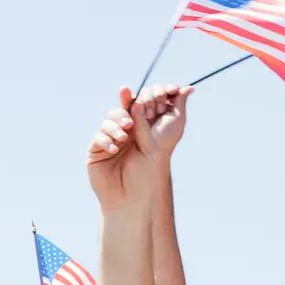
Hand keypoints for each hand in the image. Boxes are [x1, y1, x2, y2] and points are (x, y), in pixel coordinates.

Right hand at [87, 85, 190, 210]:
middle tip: (136, 121)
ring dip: (117, 124)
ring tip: (124, 137)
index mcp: (143, 125)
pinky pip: (99, 136)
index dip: (147, 96)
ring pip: (111, 117)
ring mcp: (111, 138)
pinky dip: (107, 140)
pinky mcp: (97, 150)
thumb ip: (175, 109)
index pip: (142, 100)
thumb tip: (187, 88)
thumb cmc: (153, 168)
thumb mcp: (169, 133)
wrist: (136, 196)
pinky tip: (115, 150)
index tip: (152, 98)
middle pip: (125, 104)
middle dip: (131, 109)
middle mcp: (127, 129)